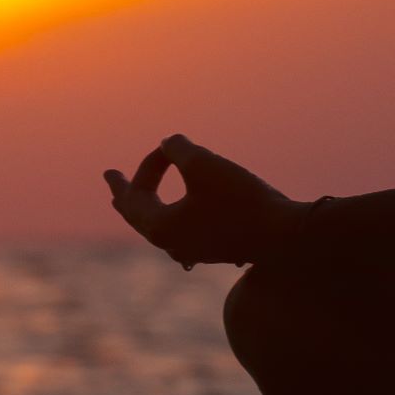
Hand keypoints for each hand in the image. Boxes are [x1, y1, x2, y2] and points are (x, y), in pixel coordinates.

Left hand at [103, 134, 300, 266]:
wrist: (284, 236)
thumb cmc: (241, 199)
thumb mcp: (203, 163)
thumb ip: (177, 148)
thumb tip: (168, 143)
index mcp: (160, 227)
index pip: (134, 196)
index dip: (140, 168)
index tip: (147, 154)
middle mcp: (172, 244)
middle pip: (138, 216)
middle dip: (124, 194)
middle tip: (110, 179)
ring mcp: (193, 250)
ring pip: (158, 226)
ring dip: (147, 207)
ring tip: (138, 200)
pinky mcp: (213, 249)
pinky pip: (178, 233)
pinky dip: (170, 216)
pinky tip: (175, 220)